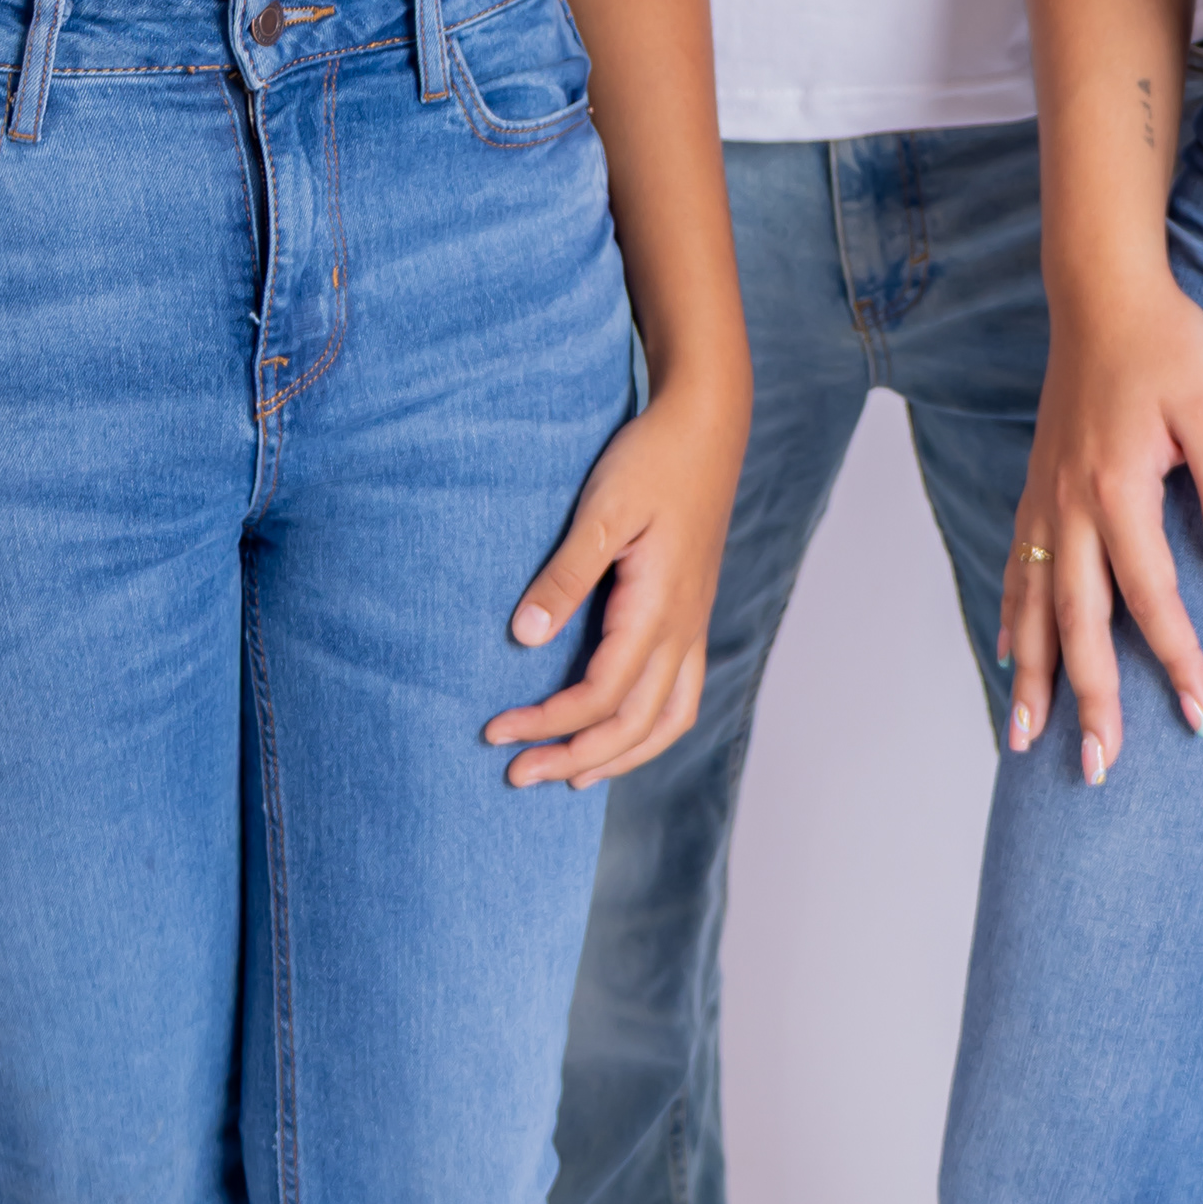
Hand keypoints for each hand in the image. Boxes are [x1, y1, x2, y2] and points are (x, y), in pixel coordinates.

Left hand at [484, 380, 745, 788]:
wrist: (706, 427)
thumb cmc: (652, 461)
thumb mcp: (601, 512)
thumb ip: (565, 578)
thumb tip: (525, 638)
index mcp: (659, 608)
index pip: (601, 695)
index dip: (548, 724)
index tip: (496, 731)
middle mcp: (684, 628)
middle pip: (634, 725)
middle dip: (575, 758)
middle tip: (516, 775)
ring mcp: (694, 624)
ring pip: (668, 720)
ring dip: (619, 756)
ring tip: (572, 777)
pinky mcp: (692, 615)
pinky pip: (681, 695)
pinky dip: (650, 729)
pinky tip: (619, 732)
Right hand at [998, 272, 1202, 786]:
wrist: (1101, 293)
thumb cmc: (1164, 344)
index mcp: (1116, 490)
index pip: (1151, 598)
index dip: (1178, 661)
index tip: (1201, 714)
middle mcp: (1069, 507)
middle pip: (1077, 624)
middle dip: (1088, 700)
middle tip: (1098, 768)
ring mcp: (1044, 503)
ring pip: (1032, 608)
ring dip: (1032, 679)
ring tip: (1024, 742)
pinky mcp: (1036, 492)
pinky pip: (1016, 573)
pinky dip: (1011, 623)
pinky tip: (1011, 660)